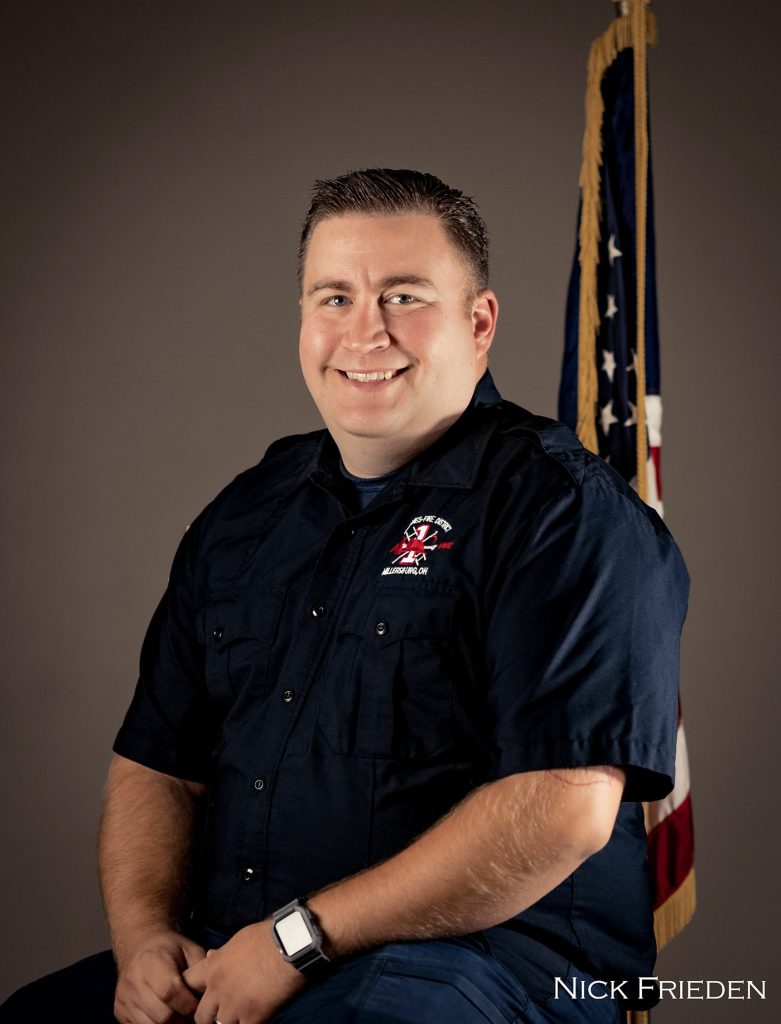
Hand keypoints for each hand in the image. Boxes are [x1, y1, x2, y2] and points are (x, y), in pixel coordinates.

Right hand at [114, 928, 205, 1023]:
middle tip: (190, 1013)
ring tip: (179, 1014)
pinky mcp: (120, 1012)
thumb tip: (212, 990)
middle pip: (161, 1016)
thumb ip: (201, 968)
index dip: (188, 1004)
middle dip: (181, 1019)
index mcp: (152, 961)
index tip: (199, 1004)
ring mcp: (124, 999)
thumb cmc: (170, 949)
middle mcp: (134, 981)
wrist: (140, 946)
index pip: (169, 992)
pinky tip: (165, 1015)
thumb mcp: (189, 949)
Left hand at [184, 920, 306, 1023]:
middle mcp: (218, 988)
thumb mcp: (238, 940)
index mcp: (213, 967)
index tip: (200, 996)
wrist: (290, 945)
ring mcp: (234, 1005)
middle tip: (220, 1014)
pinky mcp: (253, 1017)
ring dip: (228, 1023)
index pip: (187, 984)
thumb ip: (222, 954)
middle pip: (200, 1016)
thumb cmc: (266, 936)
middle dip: (208, 1017)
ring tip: (239, 1017)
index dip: (191, 992)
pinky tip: (255, 1019)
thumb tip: (211, 956)